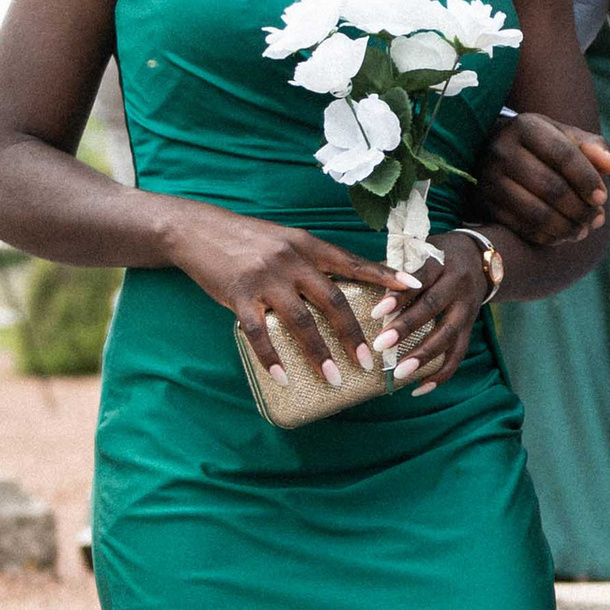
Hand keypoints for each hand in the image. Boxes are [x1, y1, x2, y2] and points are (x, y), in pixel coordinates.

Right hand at [161, 203, 408, 385]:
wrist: (197, 230)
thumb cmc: (246, 239)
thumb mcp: (284, 241)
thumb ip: (311, 262)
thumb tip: (340, 291)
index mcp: (307, 245)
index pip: (352, 262)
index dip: (383, 275)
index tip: (412, 287)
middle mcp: (291, 260)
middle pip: (333, 300)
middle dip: (353, 334)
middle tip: (369, 362)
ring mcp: (265, 278)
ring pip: (301, 322)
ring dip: (320, 354)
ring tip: (334, 379)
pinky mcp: (239, 295)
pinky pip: (259, 333)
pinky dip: (272, 357)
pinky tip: (283, 376)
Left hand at [374, 235, 490, 395]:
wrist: (479, 260)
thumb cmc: (438, 256)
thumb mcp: (420, 251)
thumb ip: (397, 269)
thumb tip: (359, 285)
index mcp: (441, 262)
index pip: (420, 278)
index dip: (399, 295)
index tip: (376, 312)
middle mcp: (458, 285)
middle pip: (433, 308)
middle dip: (406, 328)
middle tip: (381, 345)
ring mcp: (467, 309)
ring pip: (448, 335)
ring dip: (423, 357)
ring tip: (399, 373)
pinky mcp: (471, 328)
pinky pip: (458, 354)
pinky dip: (441, 374)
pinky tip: (419, 388)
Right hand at [479, 111, 609, 246]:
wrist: (490, 151)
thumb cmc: (539, 145)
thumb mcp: (564, 136)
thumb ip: (592, 147)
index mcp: (527, 126)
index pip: (564, 155)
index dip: (587, 179)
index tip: (602, 198)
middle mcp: (503, 150)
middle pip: (552, 187)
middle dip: (580, 209)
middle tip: (595, 219)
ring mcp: (489, 178)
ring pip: (537, 213)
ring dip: (566, 227)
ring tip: (582, 231)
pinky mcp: (484, 203)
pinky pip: (521, 228)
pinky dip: (546, 237)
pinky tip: (560, 236)